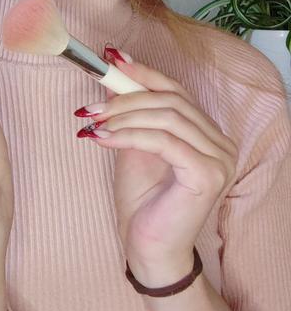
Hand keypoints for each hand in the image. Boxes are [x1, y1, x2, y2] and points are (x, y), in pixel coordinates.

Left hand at [75, 50, 237, 275]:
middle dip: (125, 97)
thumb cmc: (142, 202)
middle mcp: (220, 143)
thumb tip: (116, 71)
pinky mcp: (207, 174)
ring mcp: (218, 159)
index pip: (176, 91)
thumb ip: (132, 113)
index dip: (144, 73)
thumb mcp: (133, 146)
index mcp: (207, 134)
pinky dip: (129, 135)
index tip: (111, 61)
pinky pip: (163, 141)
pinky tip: (102, 139)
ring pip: (166, 117)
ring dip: (123, 116)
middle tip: (90, 106)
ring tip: (92, 123)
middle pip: (171, 101)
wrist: (148, 250)